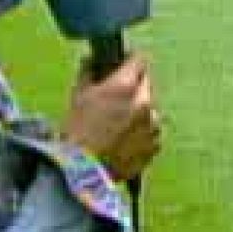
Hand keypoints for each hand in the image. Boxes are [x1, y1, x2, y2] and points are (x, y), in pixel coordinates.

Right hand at [63, 52, 162, 183]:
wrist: (84, 173)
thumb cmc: (77, 132)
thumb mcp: (78, 95)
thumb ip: (88, 72)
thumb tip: (91, 60)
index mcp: (125, 86)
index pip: (139, 59)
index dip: (130, 59)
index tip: (124, 63)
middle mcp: (144, 102)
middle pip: (146, 83)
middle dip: (134, 85)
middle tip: (117, 95)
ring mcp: (152, 126)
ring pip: (150, 108)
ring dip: (139, 110)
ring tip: (119, 122)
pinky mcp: (155, 146)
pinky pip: (152, 131)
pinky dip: (142, 131)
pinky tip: (124, 139)